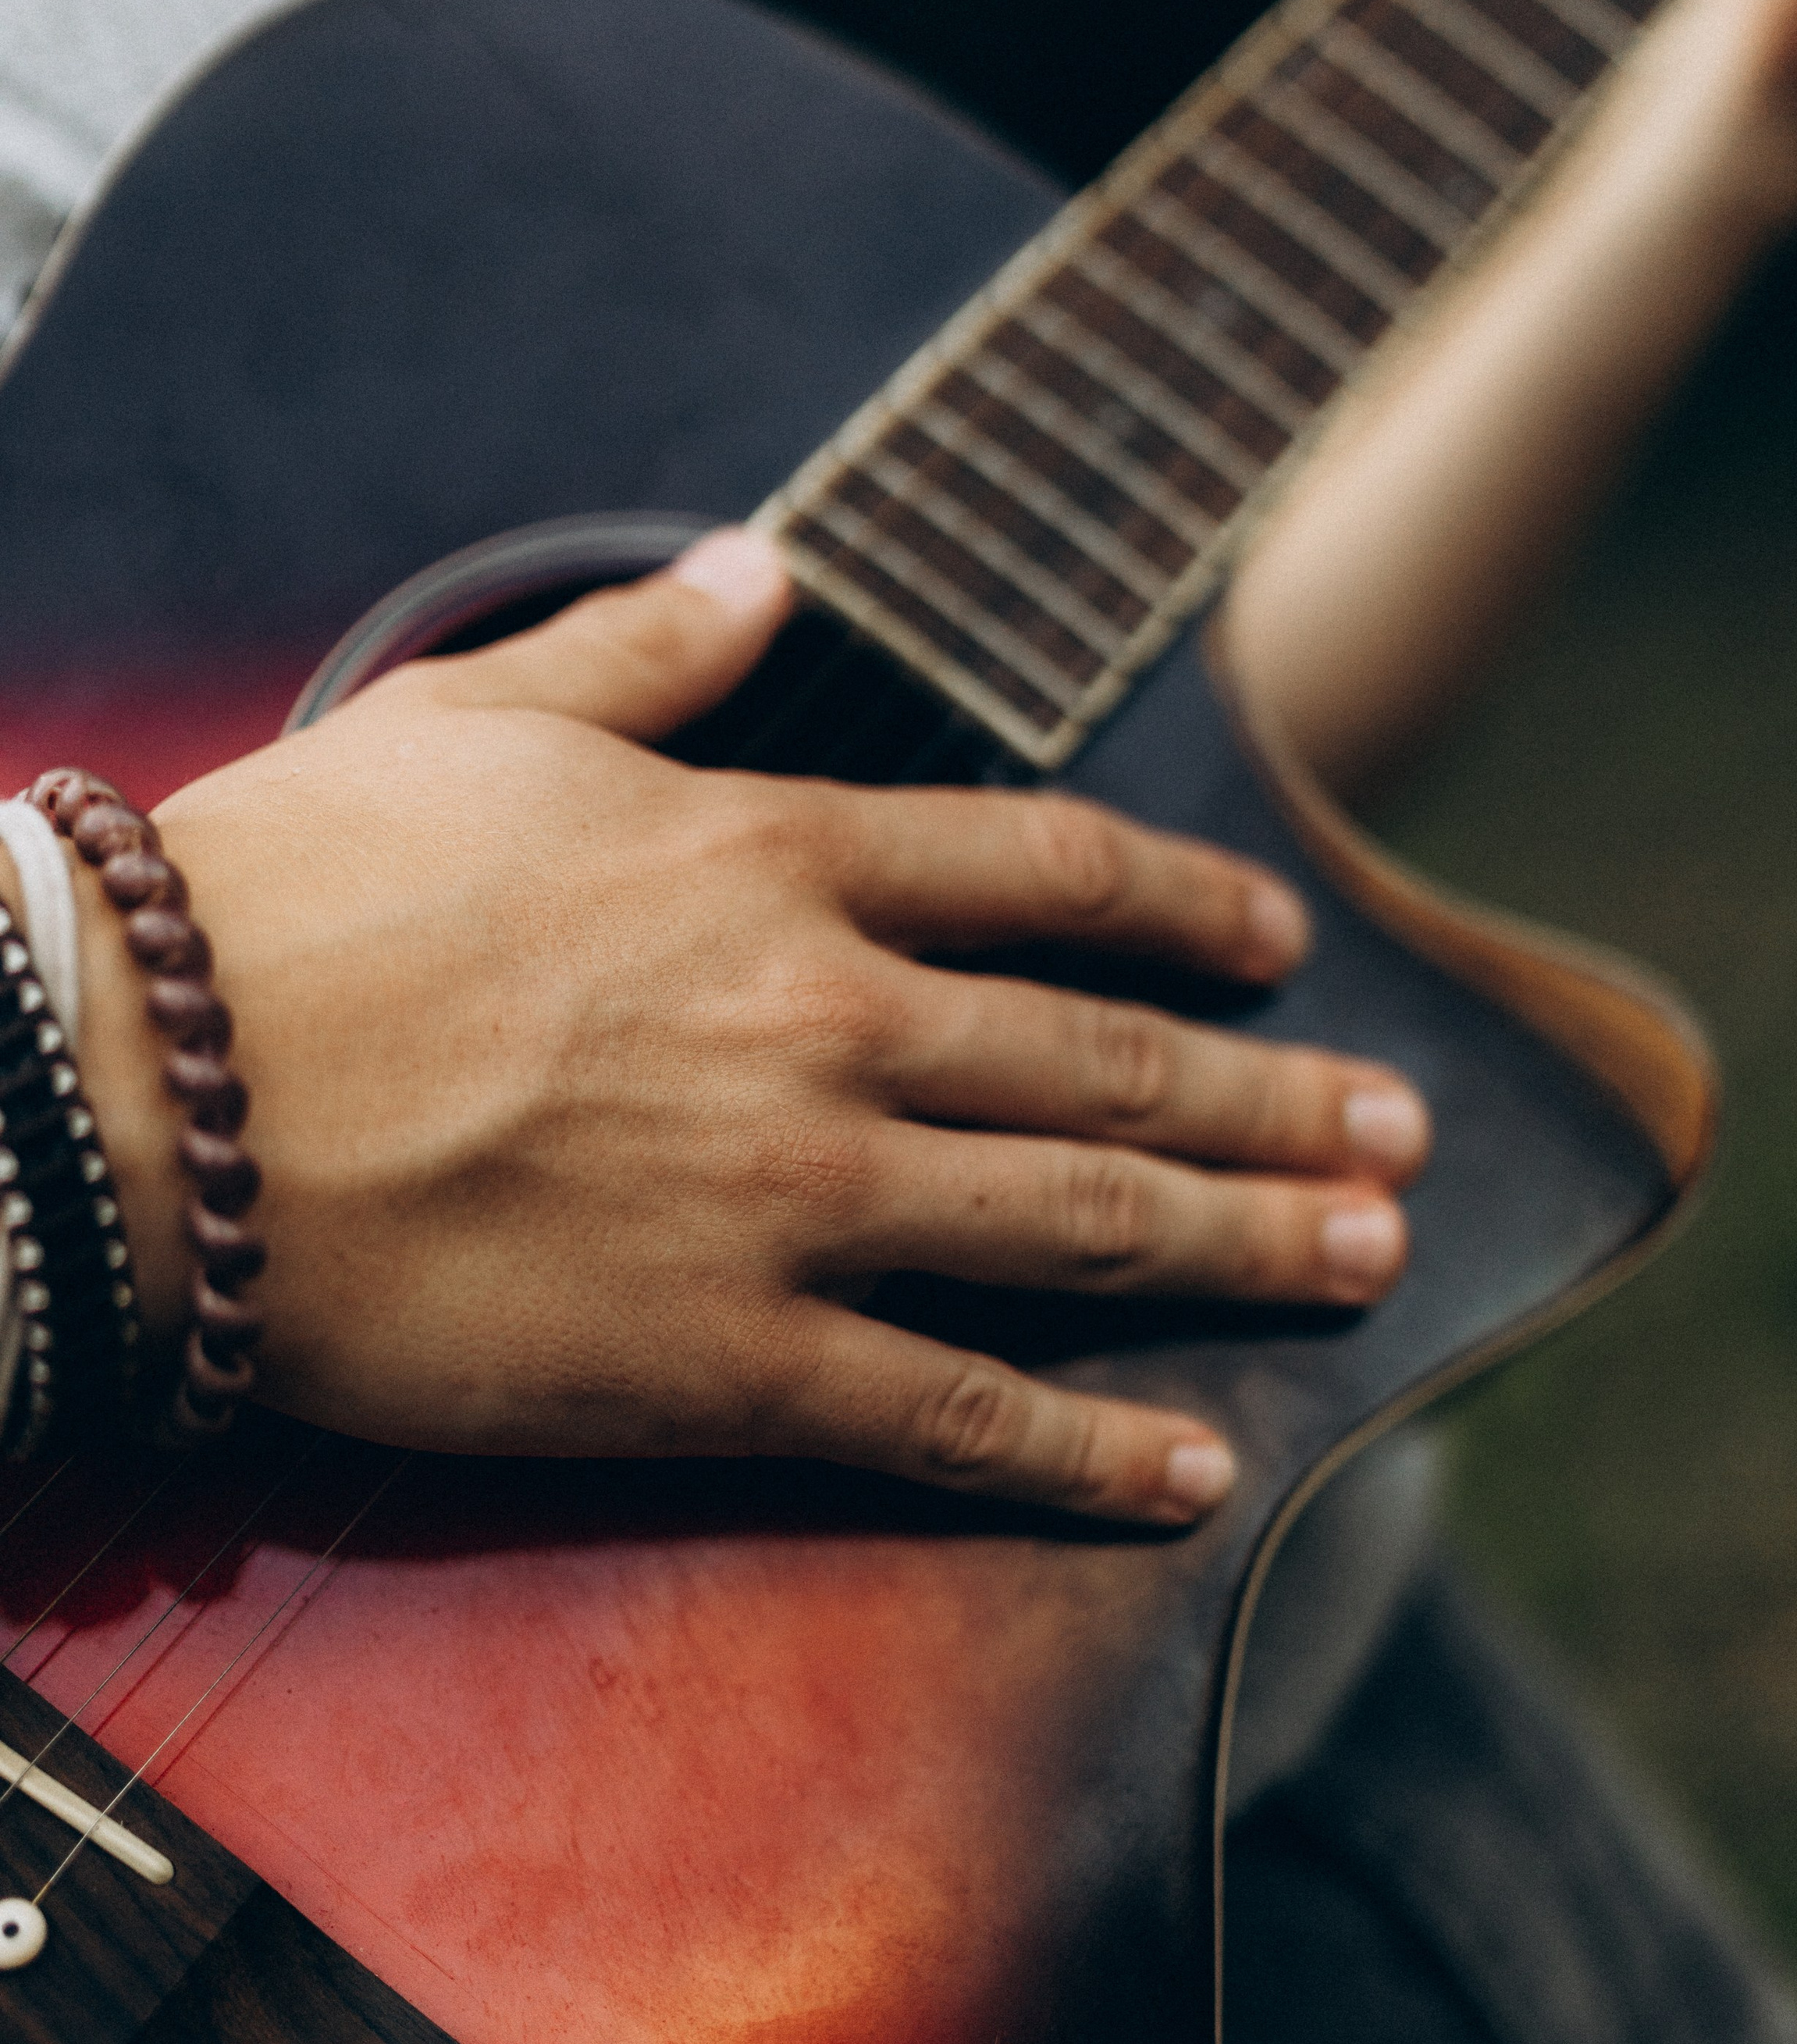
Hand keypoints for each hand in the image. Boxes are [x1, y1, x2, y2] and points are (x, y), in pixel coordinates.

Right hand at [79, 530, 1428, 1523]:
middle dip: (1276, 1099)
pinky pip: (953, 1413)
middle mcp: (823, 1024)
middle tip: (1401, 1132)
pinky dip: (1087, 1452)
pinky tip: (1192, 1474)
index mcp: (770, 859)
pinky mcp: (721, 1363)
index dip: (1189, 909)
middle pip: (1109, 1062)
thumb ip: (648, 643)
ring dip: (1245, 1245)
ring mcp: (788, 1201)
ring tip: (1369, 1260)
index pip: (1048, 874)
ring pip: (1080, 1226)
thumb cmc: (295, 893)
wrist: (149, 1091)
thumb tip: (768, 569)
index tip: (1278, 941)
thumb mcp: (475, 712)